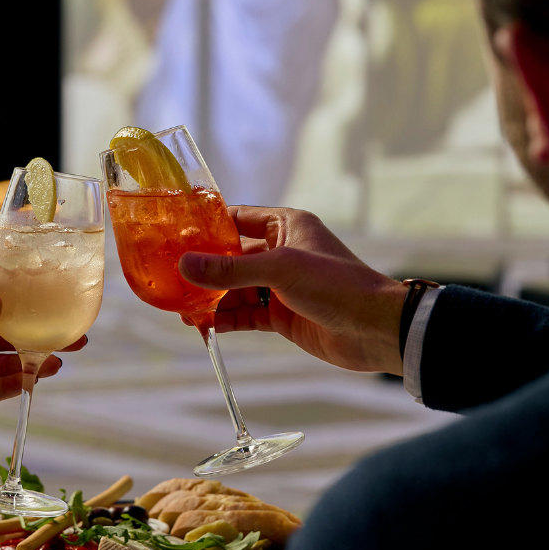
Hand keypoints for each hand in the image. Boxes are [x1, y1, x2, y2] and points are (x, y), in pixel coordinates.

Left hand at [0, 288, 86, 431]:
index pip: (2, 305)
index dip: (31, 304)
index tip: (59, 303)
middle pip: (15, 336)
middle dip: (44, 337)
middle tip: (76, 338)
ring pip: (11, 364)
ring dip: (35, 363)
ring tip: (58, 362)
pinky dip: (16, 385)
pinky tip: (34, 380)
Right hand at [178, 207, 407, 373]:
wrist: (376, 330)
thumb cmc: (338, 286)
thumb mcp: (281, 270)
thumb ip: (231, 269)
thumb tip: (185, 265)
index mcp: (286, 226)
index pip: (236, 219)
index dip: (206, 228)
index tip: (174, 238)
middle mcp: (282, 252)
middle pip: (231, 257)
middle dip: (203, 271)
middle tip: (172, 282)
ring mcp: (282, 286)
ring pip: (236, 289)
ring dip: (211, 299)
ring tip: (184, 311)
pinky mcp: (283, 315)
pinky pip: (246, 313)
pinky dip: (226, 319)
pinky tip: (205, 326)